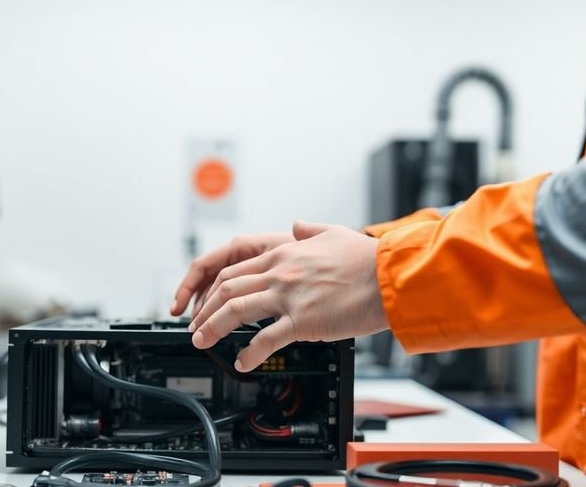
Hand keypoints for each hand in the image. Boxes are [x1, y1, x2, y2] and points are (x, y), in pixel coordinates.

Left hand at [188, 221, 386, 371]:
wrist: (390, 277)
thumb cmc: (368, 259)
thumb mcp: (334, 232)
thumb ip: (310, 229)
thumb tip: (298, 224)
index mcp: (284, 252)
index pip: (234, 268)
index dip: (213, 288)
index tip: (205, 301)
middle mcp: (280, 272)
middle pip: (226, 289)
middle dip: (204, 310)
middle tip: (195, 326)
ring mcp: (289, 295)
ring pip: (235, 310)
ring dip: (213, 328)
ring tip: (202, 342)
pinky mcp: (302, 320)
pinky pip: (265, 339)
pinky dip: (249, 353)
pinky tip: (243, 362)